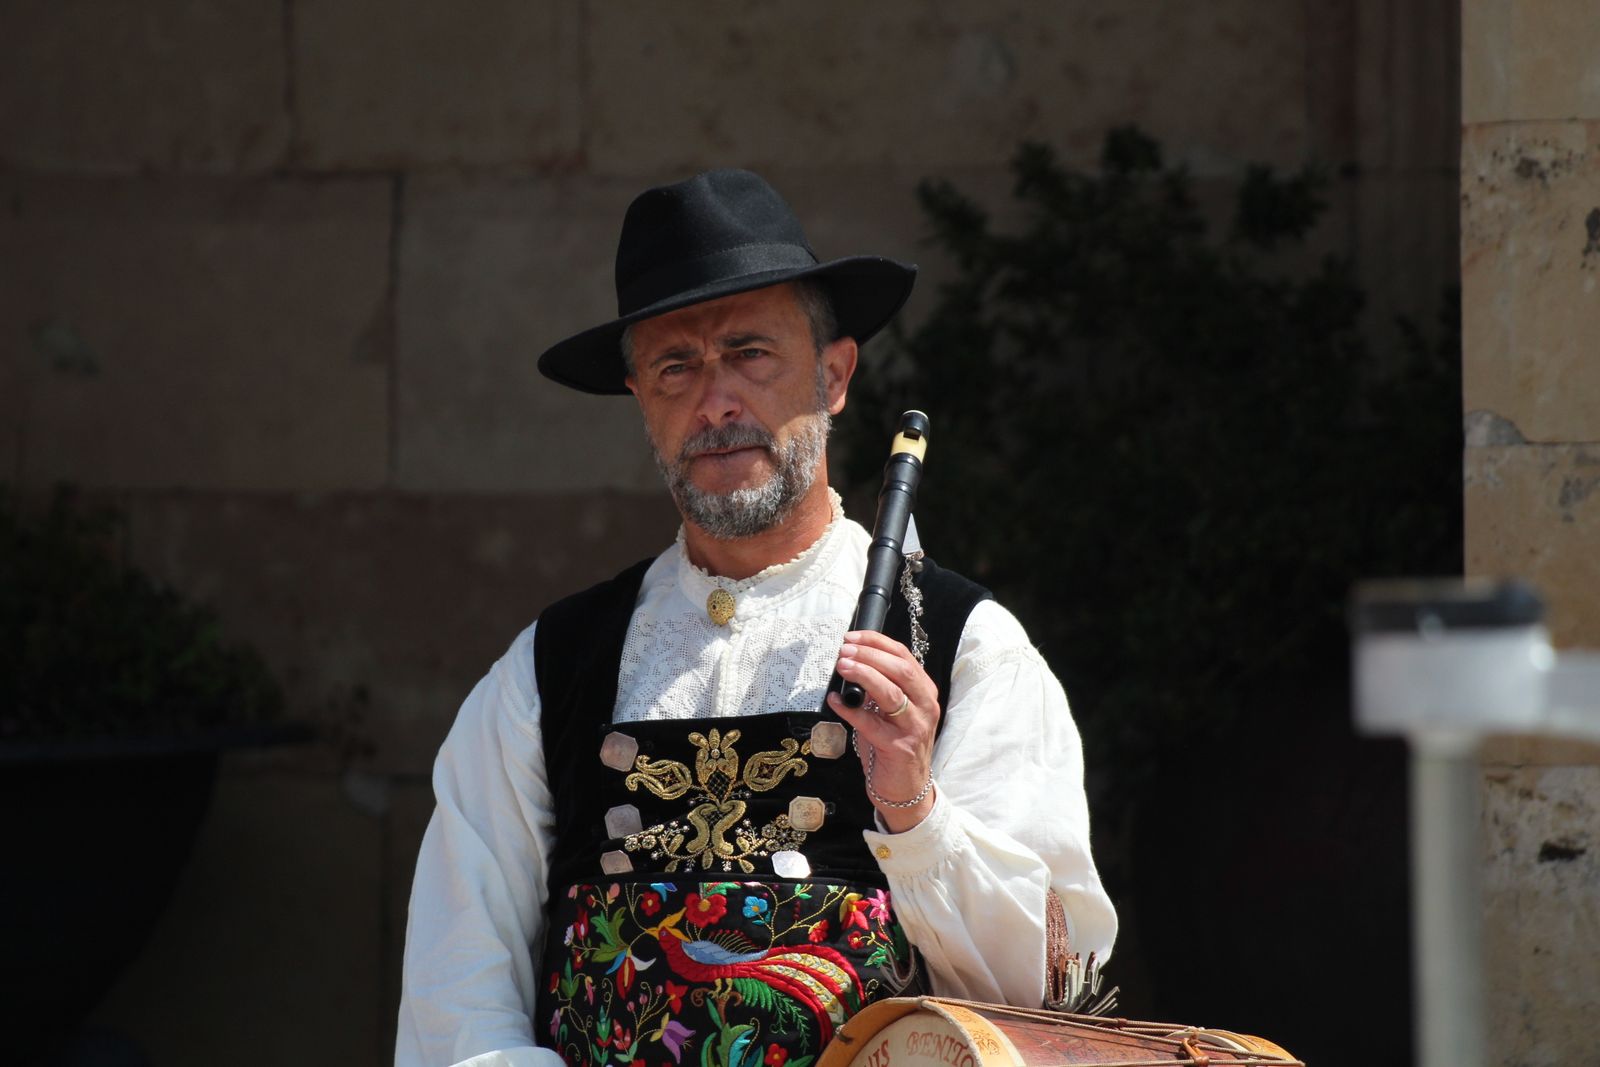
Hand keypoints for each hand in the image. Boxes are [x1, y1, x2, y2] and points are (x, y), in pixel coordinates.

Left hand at [827, 630, 939, 831]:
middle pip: (901, 670)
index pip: (904, 656)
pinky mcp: (899, 748)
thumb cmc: (893, 744)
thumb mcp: (892, 711)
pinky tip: (834, 701)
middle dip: (870, 655)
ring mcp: (915, 727)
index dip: (877, 643)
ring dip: (863, 675)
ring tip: (842, 666)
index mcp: (924, 691)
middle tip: (844, 651)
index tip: (852, 637)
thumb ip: (878, 688)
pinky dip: (849, 710)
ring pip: (890, 692)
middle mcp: (925, 706)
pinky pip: (870, 724)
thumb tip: (849, 664)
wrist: (905, 787)